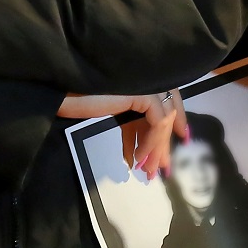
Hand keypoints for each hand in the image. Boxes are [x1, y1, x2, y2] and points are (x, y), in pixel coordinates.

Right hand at [57, 90, 189, 177]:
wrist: (65, 91)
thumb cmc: (81, 99)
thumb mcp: (117, 114)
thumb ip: (133, 125)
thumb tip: (142, 154)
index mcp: (144, 79)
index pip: (169, 97)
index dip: (178, 117)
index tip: (182, 136)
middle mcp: (149, 77)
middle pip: (167, 111)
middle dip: (164, 142)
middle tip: (162, 168)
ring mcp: (146, 82)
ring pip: (163, 118)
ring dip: (156, 147)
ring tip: (148, 170)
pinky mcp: (142, 92)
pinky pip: (157, 121)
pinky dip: (150, 142)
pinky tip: (138, 157)